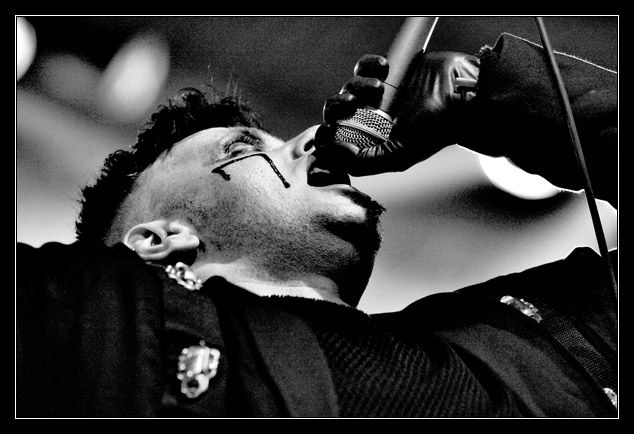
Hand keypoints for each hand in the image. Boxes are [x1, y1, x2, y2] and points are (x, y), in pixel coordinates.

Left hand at [317, 52, 479, 175]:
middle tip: (352, 104)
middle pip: (337, 111)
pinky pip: (363, 66)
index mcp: (371, 142)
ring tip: (379, 87)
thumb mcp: (399, 155)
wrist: (463, 94)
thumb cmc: (436, 129)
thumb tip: (331, 156)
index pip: (337, 140)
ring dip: (357, 85)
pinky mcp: (388, 70)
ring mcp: (379, 94)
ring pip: (348, 87)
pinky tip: (384, 67)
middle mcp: (372, 119)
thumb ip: (365, 163)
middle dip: (338, 106)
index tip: (327, 131)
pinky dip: (368, 65)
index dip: (326, 135)